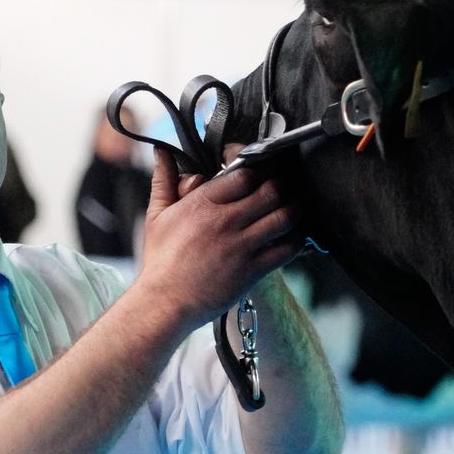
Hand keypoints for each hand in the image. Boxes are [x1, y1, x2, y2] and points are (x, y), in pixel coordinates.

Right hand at [134, 148, 302, 328]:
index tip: (260, 171)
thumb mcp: (157, 215)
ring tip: (294, 207)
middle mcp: (226, 221)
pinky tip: (293, 237)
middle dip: (282, 185)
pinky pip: (286, 250)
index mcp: (203, 204)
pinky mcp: (252, 270)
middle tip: (284, 187)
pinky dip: (296, 240)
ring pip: (284, 217)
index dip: (257, 169)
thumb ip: (164, 180)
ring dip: (294, 209)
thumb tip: (161, 152)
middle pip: (271, 191)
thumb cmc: (161, 260)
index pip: (244, 174)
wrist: (165, 301)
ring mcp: (242, 246)